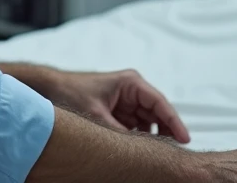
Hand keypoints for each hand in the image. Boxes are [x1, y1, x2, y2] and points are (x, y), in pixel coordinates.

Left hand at [52, 68, 190, 142]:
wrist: (51, 89)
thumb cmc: (71, 93)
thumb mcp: (96, 116)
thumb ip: (119, 133)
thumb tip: (137, 151)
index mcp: (131, 83)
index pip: (160, 103)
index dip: (174, 122)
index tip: (185, 139)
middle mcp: (133, 90)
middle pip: (158, 114)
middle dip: (166, 132)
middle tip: (174, 152)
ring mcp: (127, 101)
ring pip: (149, 122)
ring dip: (153, 136)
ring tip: (158, 154)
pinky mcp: (120, 112)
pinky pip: (137, 126)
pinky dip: (140, 138)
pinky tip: (142, 151)